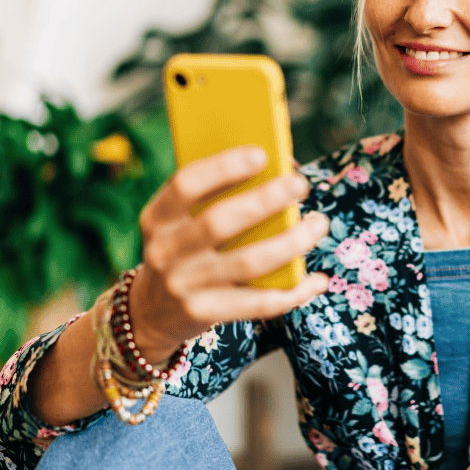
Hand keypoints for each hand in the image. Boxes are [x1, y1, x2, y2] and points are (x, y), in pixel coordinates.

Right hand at [129, 145, 329, 358]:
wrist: (151, 313)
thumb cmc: (182, 251)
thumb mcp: (179, 223)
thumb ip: (213, 199)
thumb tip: (277, 171)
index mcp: (158, 217)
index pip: (184, 184)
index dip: (223, 167)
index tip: (261, 155)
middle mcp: (165, 251)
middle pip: (219, 222)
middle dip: (265, 200)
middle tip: (299, 185)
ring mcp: (184, 286)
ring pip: (247, 263)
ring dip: (291, 243)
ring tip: (318, 224)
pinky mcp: (204, 314)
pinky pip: (258, 303)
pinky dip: (294, 292)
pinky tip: (317, 280)